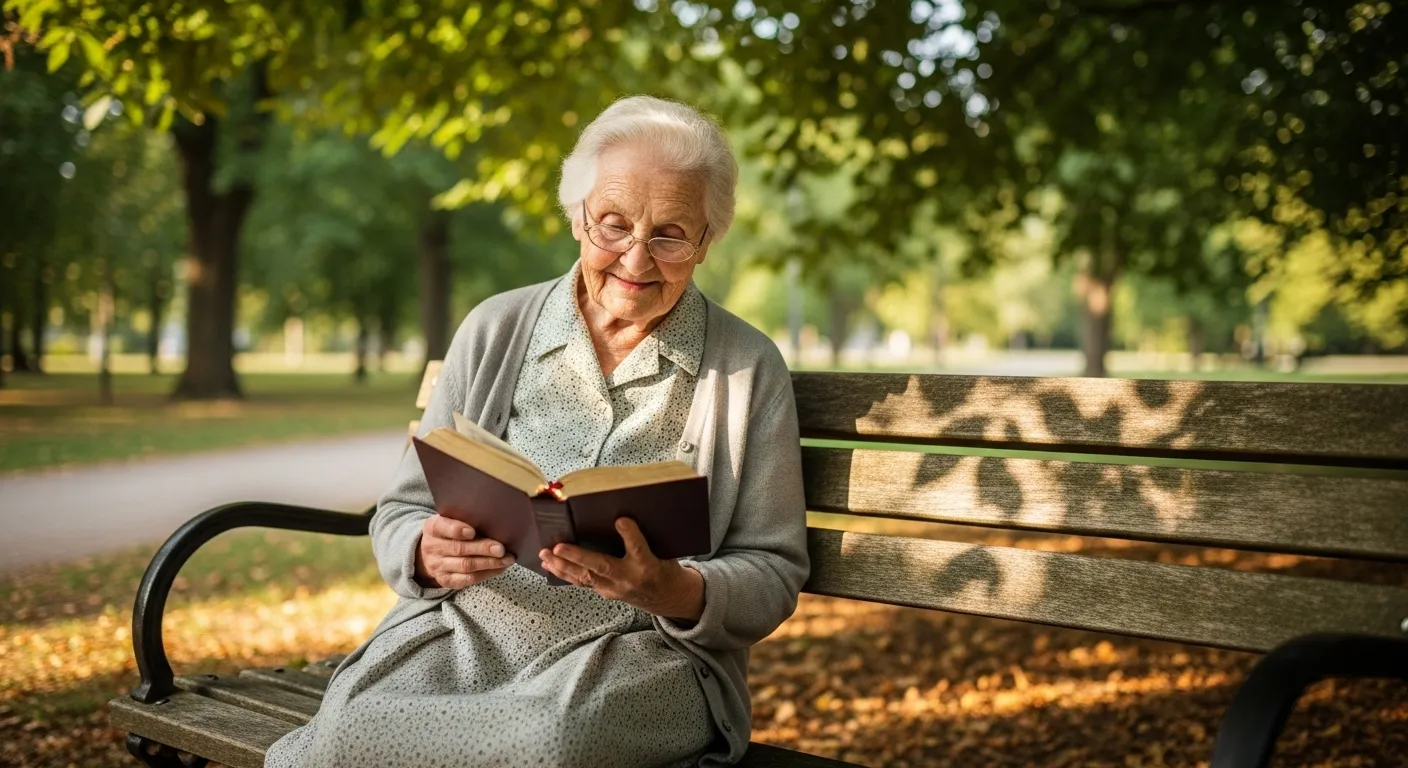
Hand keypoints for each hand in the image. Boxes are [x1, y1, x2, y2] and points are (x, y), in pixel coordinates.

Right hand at [414, 515, 514, 588]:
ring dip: (489, 563)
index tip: (472, 532)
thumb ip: (466, 520)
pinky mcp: (446, 580)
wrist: (430, 553)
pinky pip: (468, 579)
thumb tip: (495, 523)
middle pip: (459, 548)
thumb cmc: (449, 532)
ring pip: (465, 566)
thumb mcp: (450, 520)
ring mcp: (438, 566)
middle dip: (482, 549)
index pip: (442, 527)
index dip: (457, 530)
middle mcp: (432, 547)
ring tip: (507, 559)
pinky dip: (487, 573)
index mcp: (433, 528)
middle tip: (501, 548)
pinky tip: (500, 568)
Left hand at [540, 518, 703, 620]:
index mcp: (649, 565)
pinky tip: (550, 565)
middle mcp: (629, 579)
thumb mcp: (664, 550)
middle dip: (577, 556)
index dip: (630, 534)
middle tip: (558, 547)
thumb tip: (623, 514)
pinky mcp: (606, 593)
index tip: (621, 520)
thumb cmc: (665, 568)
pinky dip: (565, 573)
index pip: (638, 548)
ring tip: (545, 554)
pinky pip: (582, 583)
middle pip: (601, 567)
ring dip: (562, 566)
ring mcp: (615, 589)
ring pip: (585, 578)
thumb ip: (645, 536)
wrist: (669, 598)